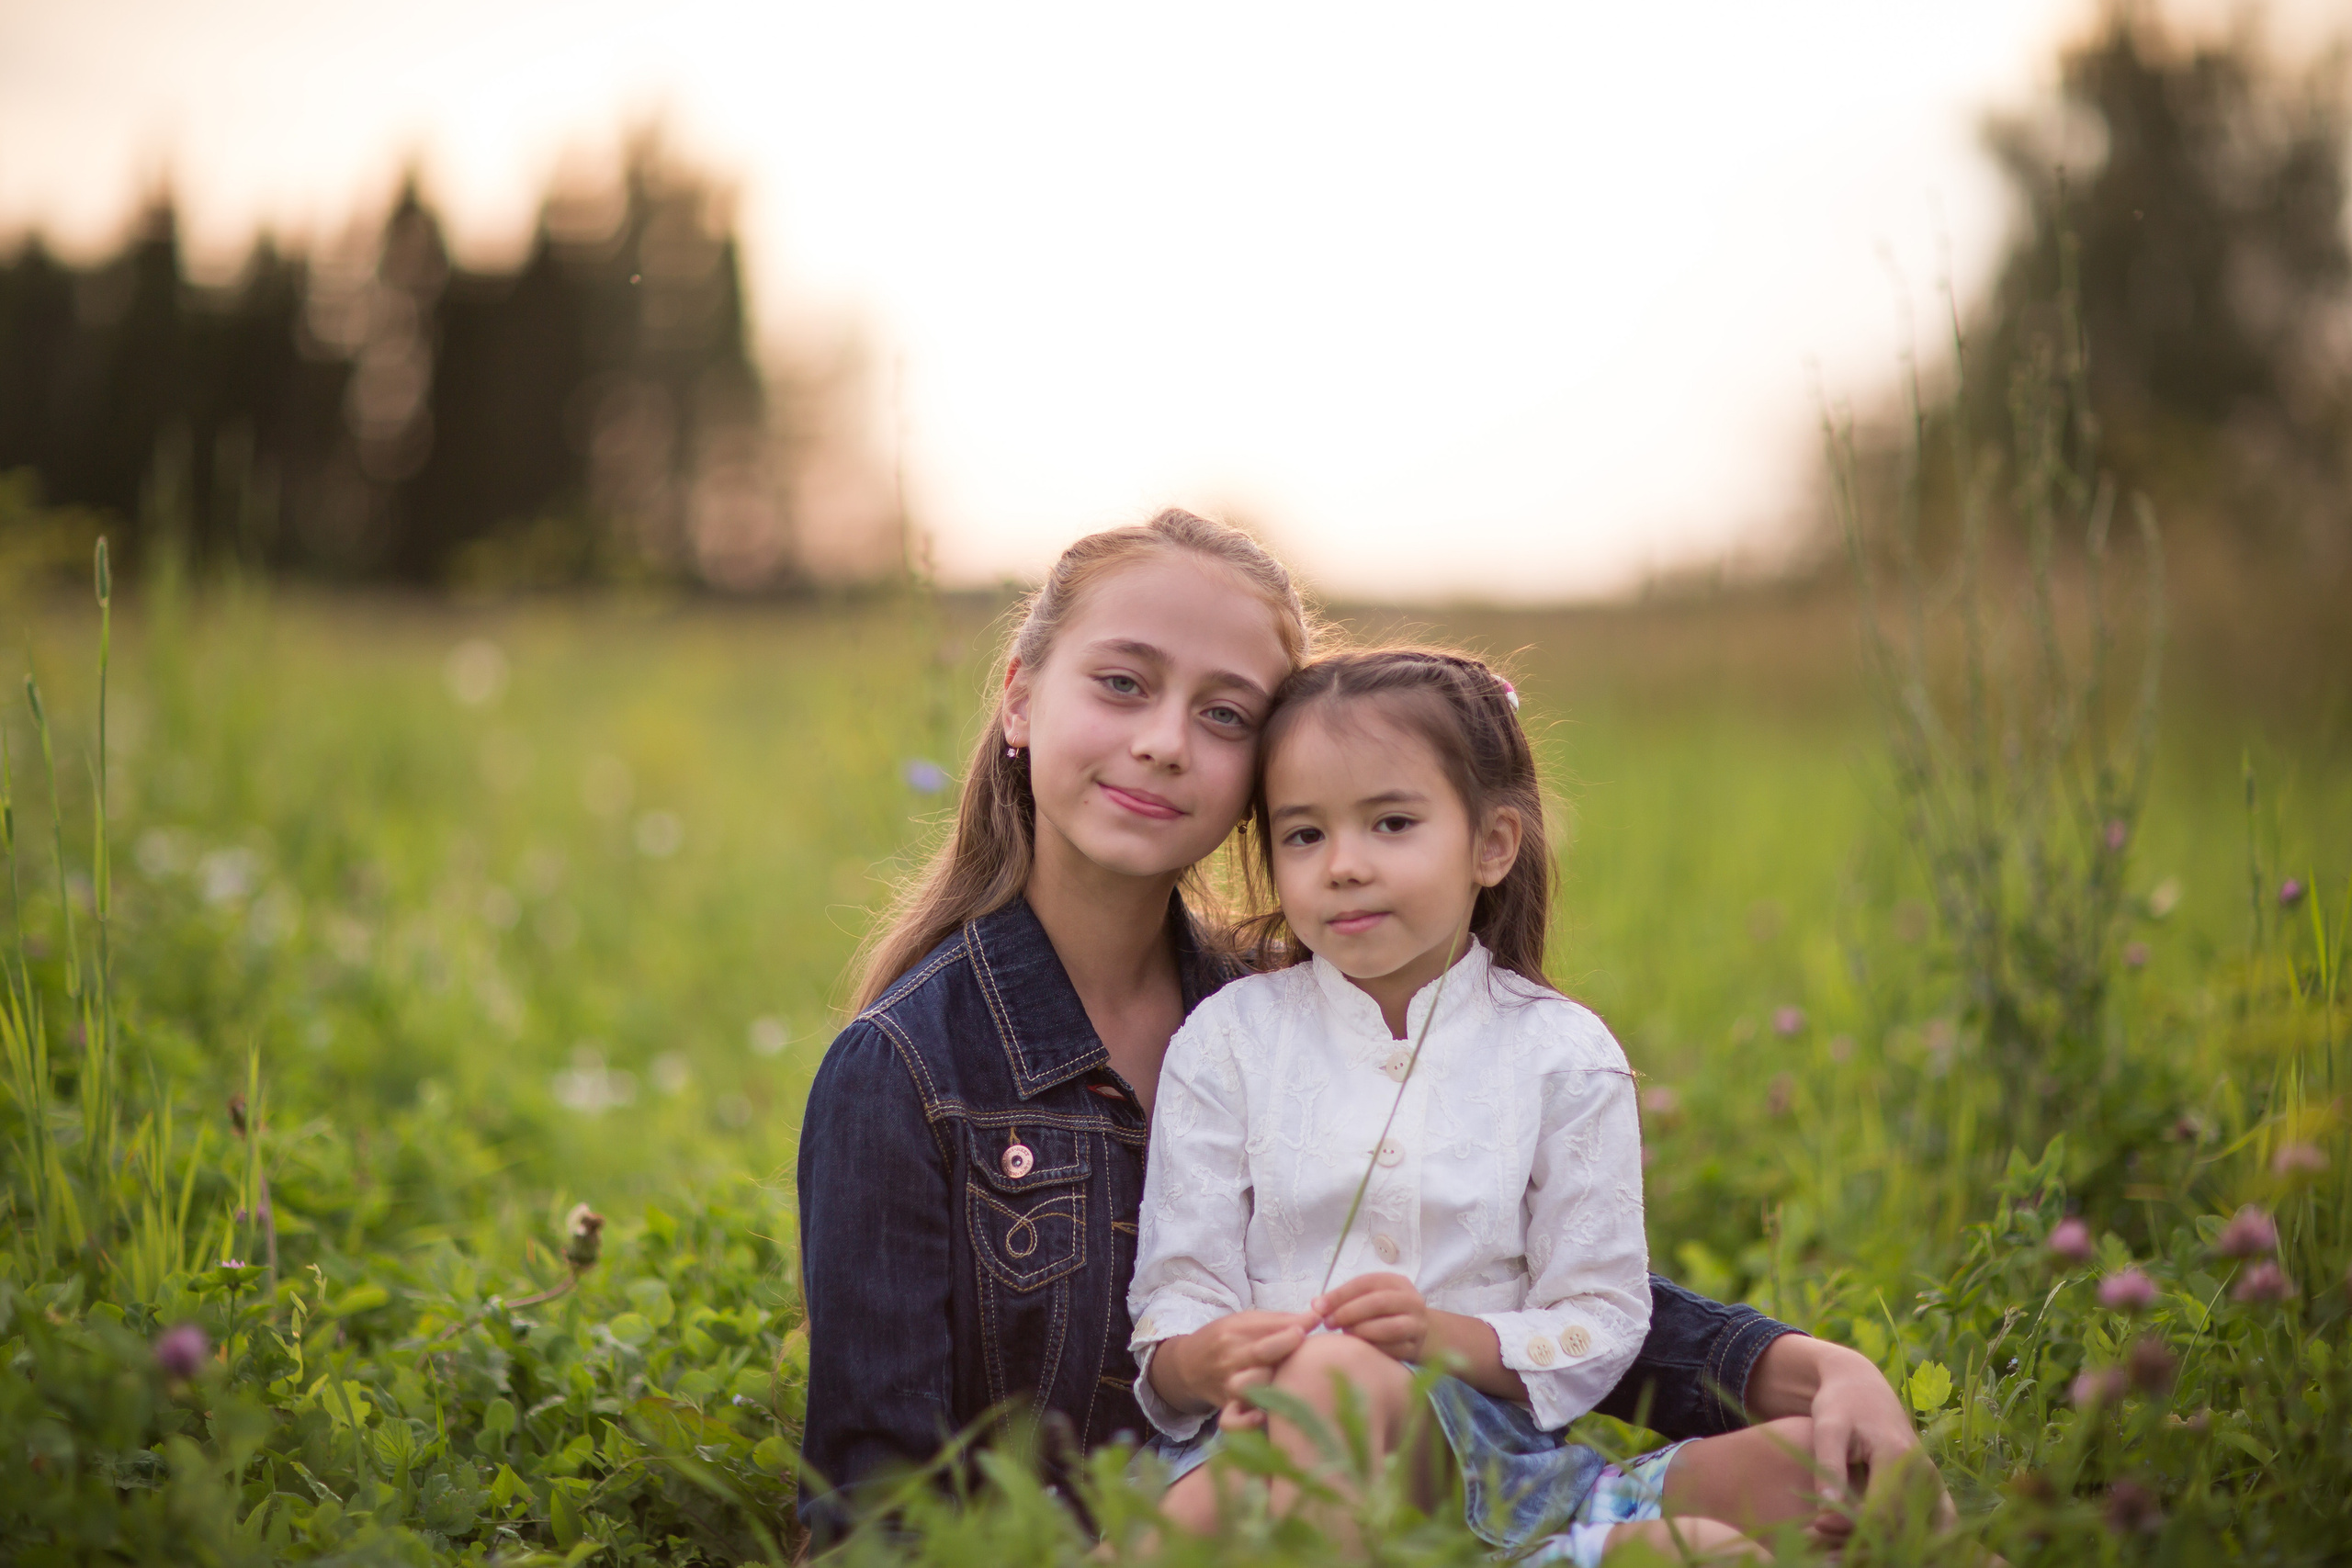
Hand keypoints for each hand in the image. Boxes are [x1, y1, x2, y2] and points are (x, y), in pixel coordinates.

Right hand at [1150, 1311, 1313, 1429]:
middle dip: (1288, 1350)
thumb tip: (1317, 1317)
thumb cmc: (1224, 1339)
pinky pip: (1235, 1420)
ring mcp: (1228, 1386)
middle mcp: (1230, 1359)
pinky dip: (1249, 1422)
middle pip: (1263, 1355)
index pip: (1268, 1330)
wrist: (1187, 1366)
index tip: (1312, 1326)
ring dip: (1275, 1382)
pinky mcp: (1227, 1408)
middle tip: (1305, 1347)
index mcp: (1235, 1333)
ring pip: (1253, 1387)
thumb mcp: (1244, 1321)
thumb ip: (1280, 1321)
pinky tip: (1265, 1415)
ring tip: (1290, 1380)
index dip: (1294, 1331)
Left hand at [1311, 1272, 1427, 1362]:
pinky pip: (1394, 1350)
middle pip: (1378, 1302)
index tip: (1318, 1307)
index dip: (1340, 1294)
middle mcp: (1411, 1300)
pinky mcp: (1416, 1346)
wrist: (1418, 1333)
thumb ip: (1344, 1299)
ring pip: (1389, 1327)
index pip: (1365, 1283)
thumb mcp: (1368, 1298)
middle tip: (1329, 1323)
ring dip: (1362, 1332)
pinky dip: (1374, 1349)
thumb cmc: (1384, 1313)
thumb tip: (1316, 1305)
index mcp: (1396, 1282)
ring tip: (1346, 1334)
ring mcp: (1417, 1324)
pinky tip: (1361, 1349)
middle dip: (1349, 1312)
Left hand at [1747, 1337, 1957, 1541]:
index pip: (1881, 1513)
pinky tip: (1883, 1549)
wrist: (1863, 1386)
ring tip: (1848, 1551)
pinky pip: (1937, 1528)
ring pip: (1920, 1533)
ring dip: (1890, 1548)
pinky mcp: (1934, 1489)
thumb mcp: (1827, 1427)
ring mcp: (1933, 1482)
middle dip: (1864, 1542)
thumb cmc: (1840, 1404)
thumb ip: (1828, 1467)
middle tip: (1825, 1545)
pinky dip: (1914, 1543)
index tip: (1818, 1526)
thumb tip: (1824, 1514)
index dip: (1849, 1527)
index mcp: (1898, 1456)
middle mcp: (1924, 1473)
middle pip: (1901, 1529)